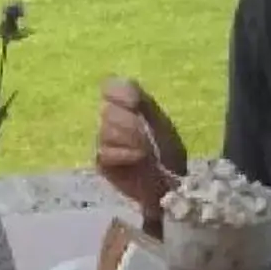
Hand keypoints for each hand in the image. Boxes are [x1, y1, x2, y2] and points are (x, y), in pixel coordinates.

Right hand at [93, 78, 185, 224]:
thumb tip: (130, 98)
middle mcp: (112, 119)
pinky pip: (105, 151)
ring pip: (106, 131)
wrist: (169, 183)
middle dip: (131, 124)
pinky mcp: (102, 161)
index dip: (120, 94)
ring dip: (131, 140)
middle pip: (108, 110)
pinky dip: (124, 154)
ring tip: (146, 151)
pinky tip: (137, 159)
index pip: (110, 86)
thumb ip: (145, 105)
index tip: (135, 105)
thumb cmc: (167, 150)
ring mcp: (104, 140)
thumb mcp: (161, 123)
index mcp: (126, 104)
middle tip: (148, 137)